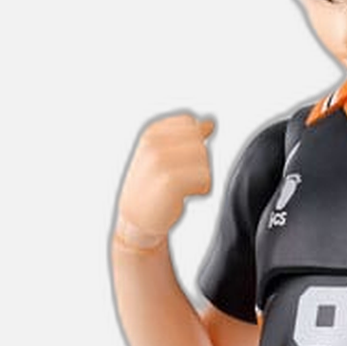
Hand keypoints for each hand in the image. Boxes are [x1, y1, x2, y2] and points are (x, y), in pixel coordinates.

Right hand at [116, 112, 214, 241]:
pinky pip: (205, 178)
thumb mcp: (164, 156)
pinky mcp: (170, 180)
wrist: (137, 221)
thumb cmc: (152, 189)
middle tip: (179, 178)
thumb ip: (187, 138)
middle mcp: (154, 143)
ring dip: (199, 177)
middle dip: (198, 162)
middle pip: (200, 142)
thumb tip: (209, 123)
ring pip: (204, 159)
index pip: (190, 124)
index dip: (193, 145)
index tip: (177, 163)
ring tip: (180, 187)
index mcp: (152, 133)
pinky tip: (183, 196)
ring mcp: (160, 160)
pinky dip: (201, 189)